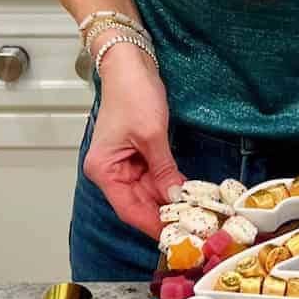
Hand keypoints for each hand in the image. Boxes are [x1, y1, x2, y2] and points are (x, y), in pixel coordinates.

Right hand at [82, 47, 185, 236]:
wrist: (130, 62)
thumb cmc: (131, 91)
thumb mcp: (152, 135)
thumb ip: (164, 171)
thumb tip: (177, 198)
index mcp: (103, 169)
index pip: (128, 209)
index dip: (153, 224)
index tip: (176, 236)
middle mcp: (110, 170)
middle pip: (138, 204)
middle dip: (165, 214)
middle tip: (193, 227)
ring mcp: (123, 162)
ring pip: (148, 192)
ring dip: (170, 201)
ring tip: (195, 213)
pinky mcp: (137, 154)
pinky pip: (154, 177)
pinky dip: (169, 185)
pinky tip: (188, 193)